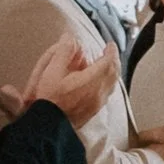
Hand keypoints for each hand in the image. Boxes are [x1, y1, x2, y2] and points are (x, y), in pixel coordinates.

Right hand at [3, 34, 117, 124]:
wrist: (48, 126)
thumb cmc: (49, 100)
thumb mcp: (52, 72)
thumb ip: (63, 53)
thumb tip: (69, 38)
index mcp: (91, 81)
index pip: (108, 62)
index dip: (111, 51)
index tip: (109, 45)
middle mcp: (98, 93)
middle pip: (114, 73)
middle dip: (113, 61)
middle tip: (109, 53)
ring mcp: (97, 103)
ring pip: (111, 84)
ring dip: (111, 72)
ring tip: (105, 65)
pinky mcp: (93, 111)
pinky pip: (106, 93)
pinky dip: (107, 83)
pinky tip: (98, 83)